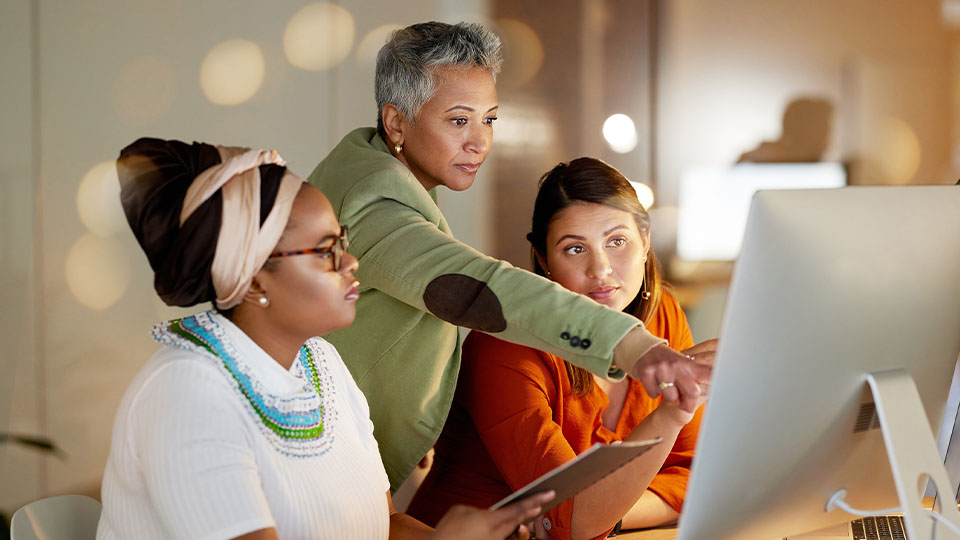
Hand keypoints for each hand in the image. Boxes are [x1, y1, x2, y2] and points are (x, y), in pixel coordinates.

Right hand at [429, 491, 554, 539]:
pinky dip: (507, 530)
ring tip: (530, 513)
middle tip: (545, 501)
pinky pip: (502, 538)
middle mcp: (498, 534)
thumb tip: (486, 514)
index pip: (520, 508)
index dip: (536, 499)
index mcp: (493, 520)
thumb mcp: (462, 511)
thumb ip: (479, 511)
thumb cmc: (448, 530)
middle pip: (521, 521)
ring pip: (512, 531)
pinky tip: (512, 524)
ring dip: (521, 523)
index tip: (550, 493)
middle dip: (533, 511)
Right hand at [631, 341, 713, 412]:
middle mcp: (677, 364)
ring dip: (669, 396)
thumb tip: (717, 386)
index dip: (717, 381)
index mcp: (689, 364)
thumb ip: (700, 376)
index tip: (723, 387)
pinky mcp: (647, 372)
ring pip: (671, 396)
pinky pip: (654, 393)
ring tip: (667, 387)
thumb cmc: (670, 362)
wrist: (645, 350)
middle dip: (689, 402)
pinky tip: (654, 382)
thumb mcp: (686, 365)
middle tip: (686, 405)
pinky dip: (654, 392)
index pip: (708, 373)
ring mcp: (661, 368)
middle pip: (692, 392)